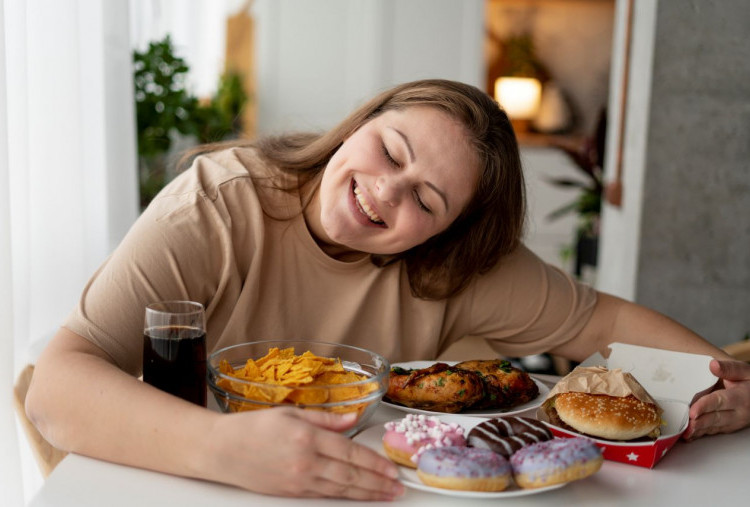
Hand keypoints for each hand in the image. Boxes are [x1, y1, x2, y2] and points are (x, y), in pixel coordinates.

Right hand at [203, 407, 403, 499]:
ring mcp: (297, 480)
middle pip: (350, 475)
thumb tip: (354, 417)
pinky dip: (344, 497)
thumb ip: (326, 418)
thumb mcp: (291, 412)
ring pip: (340, 490)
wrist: (219, 450)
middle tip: (397, 489)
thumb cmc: (252, 428)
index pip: (350, 452)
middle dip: (377, 483)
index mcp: (306, 436)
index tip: (391, 469)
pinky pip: (323, 496)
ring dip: (366, 494)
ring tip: (384, 496)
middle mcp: (304, 461)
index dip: (374, 463)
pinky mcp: (289, 493)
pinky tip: (356, 496)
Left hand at [684, 359, 749, 439]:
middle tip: (685, 425)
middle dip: (699, 422)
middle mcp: (738, 413)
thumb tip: (713, 365)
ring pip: (714, 427)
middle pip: (715, 418)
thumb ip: (728, 368)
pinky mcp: (729, 427)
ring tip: (685, 432)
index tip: (692, 411)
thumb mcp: (743, 371)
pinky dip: (701, 434)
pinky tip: (690, 435)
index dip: (704, 406)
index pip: (719, 402)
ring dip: (699, 431)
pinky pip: (714, 431)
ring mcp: (734, 422)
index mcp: (740, 397)